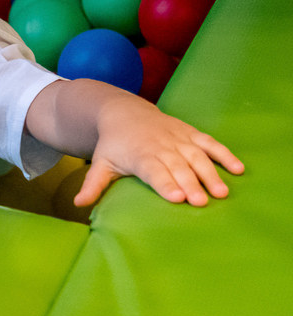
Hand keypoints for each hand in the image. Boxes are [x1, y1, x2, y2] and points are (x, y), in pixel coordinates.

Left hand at [74, 98, 244, 207]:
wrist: (122, 111)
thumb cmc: (113, 144)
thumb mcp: (101, 163)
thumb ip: (93, 185)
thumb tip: (78, 204)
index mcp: (140, 155)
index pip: (154, 171)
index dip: (166, 184)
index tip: (177, 198)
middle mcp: (161, 146)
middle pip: (178, 167)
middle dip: (190, 183)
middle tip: (201, 202)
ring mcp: (178, 139)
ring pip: (196, 156)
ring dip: (210, 173)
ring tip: (222, 193)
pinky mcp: (190, 133)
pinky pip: (210, 143)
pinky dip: (224, 154)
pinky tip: (238, 169)